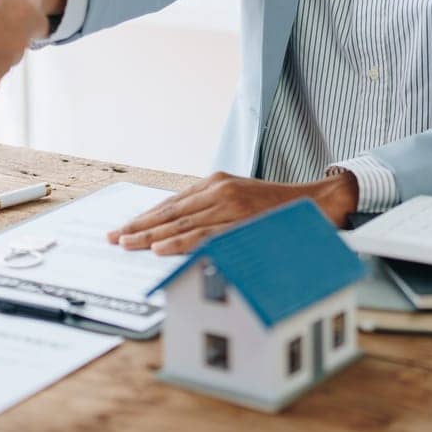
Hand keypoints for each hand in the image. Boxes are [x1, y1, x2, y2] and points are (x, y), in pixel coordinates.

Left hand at [106, 171, 359, 255]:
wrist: (317, 202)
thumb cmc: (276, 206)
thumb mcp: (240, 199)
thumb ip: (212, 210)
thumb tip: (179, 231)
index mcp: (216, 183)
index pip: (172, 203)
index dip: (145, 217)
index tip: (123, 229)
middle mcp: (219, 190)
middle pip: (171, 212)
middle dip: (139, 226)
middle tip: (114, 238)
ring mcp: (230, 203)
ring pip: (182, 223)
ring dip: (151, 236)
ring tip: (128, 244)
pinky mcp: (241, 219)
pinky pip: (206, 234)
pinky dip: (181, 242)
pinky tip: (161, 248)